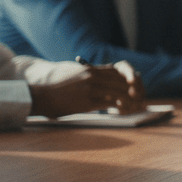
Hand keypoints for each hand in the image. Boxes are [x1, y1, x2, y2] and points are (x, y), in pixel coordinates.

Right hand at [29, 62, 144, 117]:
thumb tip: (107, 82)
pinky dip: (120, 108)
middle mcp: (94, 76)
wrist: (39, 95)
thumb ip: (91, 76)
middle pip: (123, 81)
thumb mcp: (75, 75)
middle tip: (141, 99)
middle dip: (135, 91)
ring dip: (131, 101)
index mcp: (91, 69)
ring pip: (121, 92)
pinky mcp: (88, 102)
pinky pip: (111, 103)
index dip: (131, 79)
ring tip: (135, 107)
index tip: (136, 86)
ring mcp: (92, 89)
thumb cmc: (56, 87)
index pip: (119, 70)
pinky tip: (122, 112)